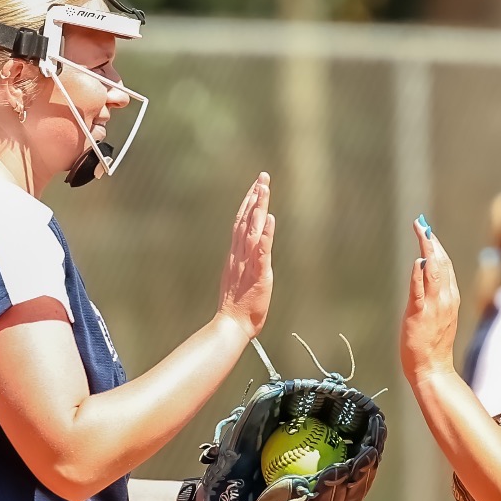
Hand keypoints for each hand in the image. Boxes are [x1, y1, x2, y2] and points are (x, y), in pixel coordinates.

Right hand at [216, 172, 274, 335]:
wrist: (231, 324)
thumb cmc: (238, 306)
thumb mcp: (241, 278)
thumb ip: (245, 262)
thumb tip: (250, 251)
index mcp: (236, 255)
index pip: (241, 223)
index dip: (248, 203)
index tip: (255, 185)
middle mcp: (239, 254)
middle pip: (246, 219)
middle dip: (254, 196)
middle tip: (263, 176)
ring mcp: (247, 262)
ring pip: (252, 229)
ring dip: (258, 207)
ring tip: (264, 187)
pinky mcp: (257, 273)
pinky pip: (261, 250)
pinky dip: (265, 233)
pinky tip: (269, 218)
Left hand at [400, 215, 458, 386]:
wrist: (433, 369)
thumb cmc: (432, 344)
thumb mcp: (437, 315)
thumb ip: (434, 293)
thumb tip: (426, 269)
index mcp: (450, 298)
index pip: (446, 265)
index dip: (437, 246)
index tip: (427, 230)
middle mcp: (446, 299)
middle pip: (442, 263)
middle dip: (431, 241)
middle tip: (421, 224)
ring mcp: (434, 307)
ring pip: (434, 272)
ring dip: (428, 250)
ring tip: (421, 231)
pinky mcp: (420, 315)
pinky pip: (420, 291)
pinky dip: (420, 274)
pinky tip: (418, 261)